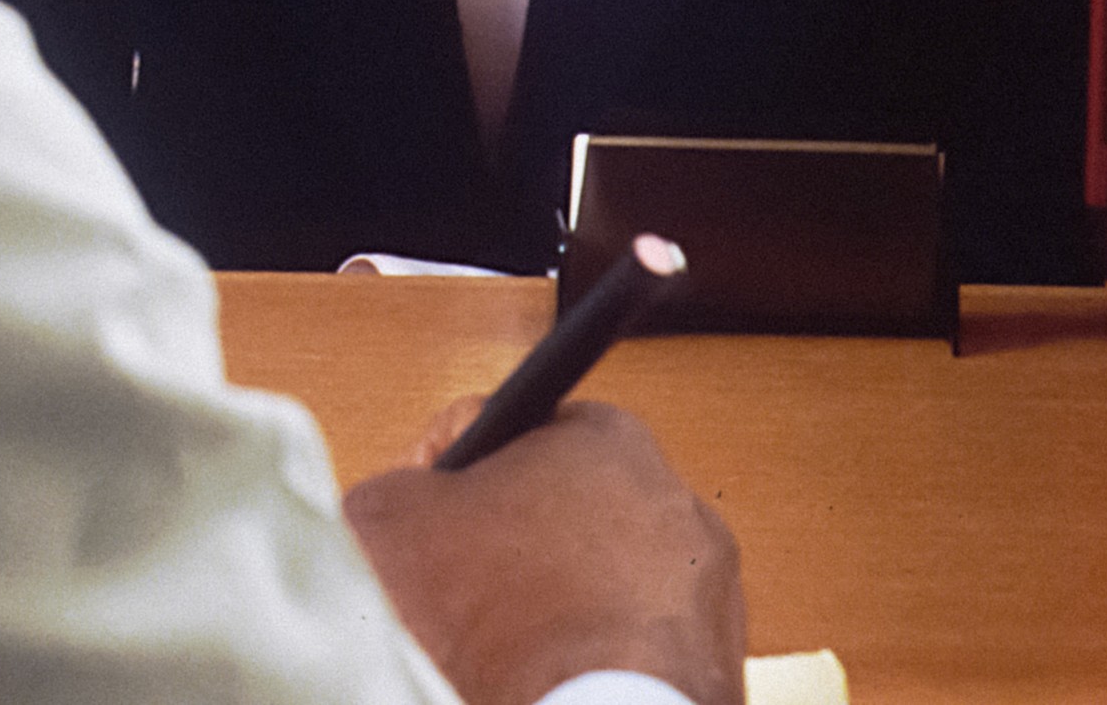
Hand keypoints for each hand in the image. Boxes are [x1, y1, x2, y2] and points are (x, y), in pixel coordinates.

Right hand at [342, 397, 743, 704]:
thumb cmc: (500, 620)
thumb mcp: (390, 521)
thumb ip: (392, 483)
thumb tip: (396, 501)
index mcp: (605, 438)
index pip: (508, 426)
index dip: (447, 467)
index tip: (422, 509)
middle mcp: (674, 503)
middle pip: (560, 506)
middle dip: (508, 541)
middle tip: (455, 585)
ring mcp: (706, 592)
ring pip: (602, 581)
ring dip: (554, 604)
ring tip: (501, 646)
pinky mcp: (715, 666)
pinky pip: (634, 649)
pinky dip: (594, 660)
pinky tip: (546, 679)